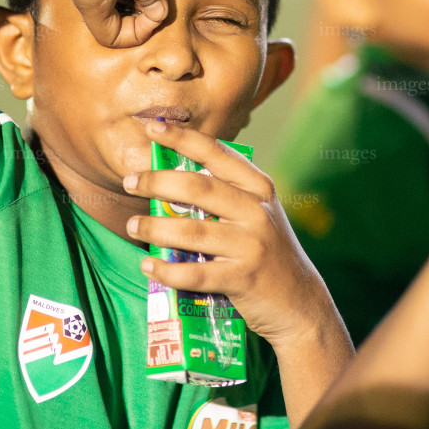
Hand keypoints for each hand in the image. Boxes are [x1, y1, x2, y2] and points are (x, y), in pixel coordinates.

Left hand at [123, 119, 340, 350]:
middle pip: (198, 188)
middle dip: (157, 181)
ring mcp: (251, 246)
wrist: (300, 301)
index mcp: (259, 188)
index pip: (217, 154)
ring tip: (132, 225)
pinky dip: (167, 270)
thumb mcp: (256, 214)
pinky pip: (195, 274)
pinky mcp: (243, 279)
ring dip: (154, 227)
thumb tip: (169, 178)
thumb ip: (225, 195)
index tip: (153, 126)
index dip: (182, 138)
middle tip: (129, 181)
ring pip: (192, 231)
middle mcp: (257, 212)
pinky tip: (148, 265)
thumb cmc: (266, 252)